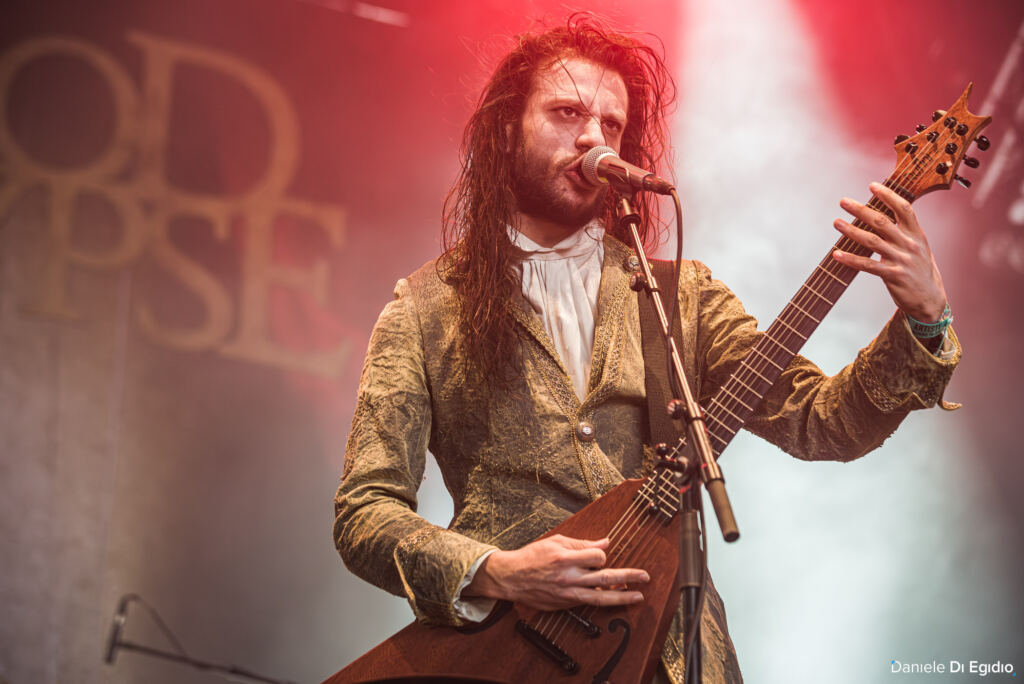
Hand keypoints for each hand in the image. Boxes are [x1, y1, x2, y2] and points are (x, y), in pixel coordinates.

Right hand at [463, 534, 648, 610]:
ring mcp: (568, 593)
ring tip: (638, 596)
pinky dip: (603, 600)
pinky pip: (589, 602)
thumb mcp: (555, 542)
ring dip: (622, 597)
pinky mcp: (565, 603)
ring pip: (600, 597)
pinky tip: (614, 599)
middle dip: (627, 576)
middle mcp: (568, 577)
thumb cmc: (531, 557)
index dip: (602, 555)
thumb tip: (604, 543)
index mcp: (565, 557)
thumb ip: (581, 543)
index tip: (601, 554)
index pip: (597, 557)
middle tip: (644, 576)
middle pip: (604, 578)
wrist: (511, 578)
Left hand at [832, 182, 947, 321]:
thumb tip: (879, 217)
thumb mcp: (918, 248)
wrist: (930, 300)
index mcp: (917, 235)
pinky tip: (837, 254)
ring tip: (836, 222)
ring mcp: (902, 260)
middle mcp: (910, 244)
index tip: (872, 185)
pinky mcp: (893, 276)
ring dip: (851, 230)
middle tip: (843, 201)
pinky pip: (868, 265)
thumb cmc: (920, 271)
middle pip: (882, 222)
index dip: (888, 195)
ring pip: (872, 241)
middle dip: (860, 209)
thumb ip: (903, 233)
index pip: (904, 208)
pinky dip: (851, 259)